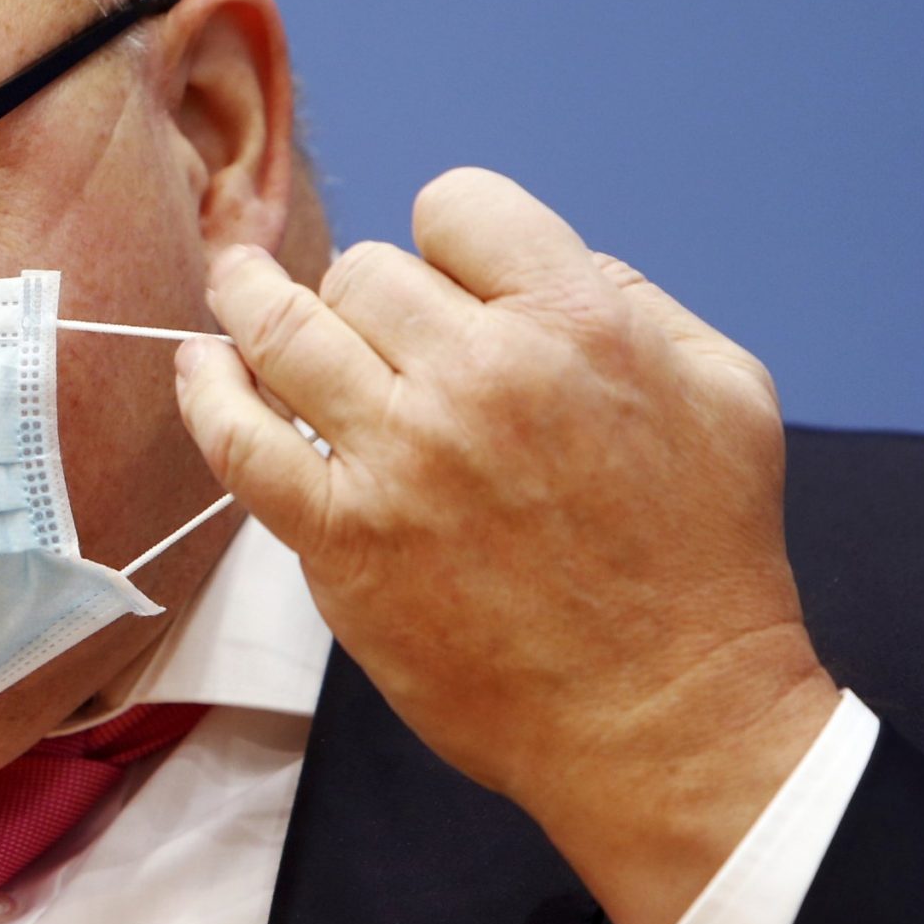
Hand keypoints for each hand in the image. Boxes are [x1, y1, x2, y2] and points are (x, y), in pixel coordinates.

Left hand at [174, 168, 838, 923]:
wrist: (664, 717)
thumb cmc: (701, 561)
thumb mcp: (724, 390)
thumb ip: (631, 302)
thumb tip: (532, 266)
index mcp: (576, 325)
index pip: (457, 206)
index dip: (446, 236)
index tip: (445, 278)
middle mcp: (478, 377)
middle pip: (364, 270)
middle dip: (365, 290)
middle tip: (374, 331)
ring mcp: (399, 458)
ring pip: (284, 330)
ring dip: (249, 298)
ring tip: (232, 285)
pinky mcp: (342, 537)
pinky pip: (238, 438)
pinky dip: (204, 389)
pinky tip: (199, 364)